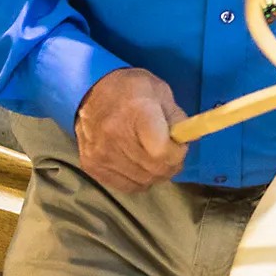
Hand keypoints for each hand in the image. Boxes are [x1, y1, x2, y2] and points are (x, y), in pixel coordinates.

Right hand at [74, 68, 187, 194]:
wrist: (88, 91)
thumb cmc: (130, 89)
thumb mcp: (160, 91)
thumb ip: (176, 118)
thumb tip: (187, 140)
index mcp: (136, 112)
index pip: (162, 151)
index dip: (177, 153)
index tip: (179, 145)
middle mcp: (114, 135)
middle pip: (154, 169)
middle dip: (171, 164)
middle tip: (171, 153)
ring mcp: (100, 153)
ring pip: (143, 180)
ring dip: (155, 173)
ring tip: (155, 157)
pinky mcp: (91, 166)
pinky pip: (126, 186)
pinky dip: (139, 180)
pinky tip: (139, 164)